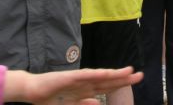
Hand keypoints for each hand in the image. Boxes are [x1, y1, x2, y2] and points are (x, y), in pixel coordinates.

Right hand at [5, 66, 143, 103]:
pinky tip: (106, 73)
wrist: (32, 91)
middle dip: (124, 78)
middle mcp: (85, 82)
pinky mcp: (68, 77)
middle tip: (140, 75)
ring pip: (100, 76)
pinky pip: (85, 76)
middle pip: (108, 80)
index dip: (121, 82)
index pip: (107, 85)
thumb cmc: (51, 98)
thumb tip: (97, 103)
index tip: (135, 79)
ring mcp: (78, 78)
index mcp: (86, 89)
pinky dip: (96, 74)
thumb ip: (83, 104)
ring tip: (128, 71)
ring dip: (114, 74)